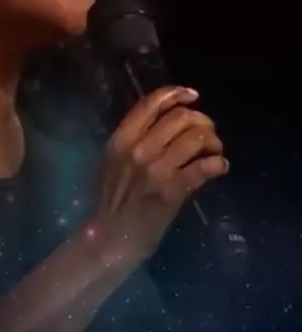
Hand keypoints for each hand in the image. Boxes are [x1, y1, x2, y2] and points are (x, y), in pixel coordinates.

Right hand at [90, 85, 228, 270]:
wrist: (112, 238)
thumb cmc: (113, 200)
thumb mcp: (113, 161)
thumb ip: (134, 138)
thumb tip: (168, 117)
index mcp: (121, 139)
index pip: (151, 104)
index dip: (176, 93)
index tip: (192, 96)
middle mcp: (138, 149)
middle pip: (180, 117)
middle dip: (202, 121)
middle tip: (208, 134)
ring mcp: (156, 169)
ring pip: (196, 138)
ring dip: (213, 142)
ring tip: (215, 151)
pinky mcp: (173, 190)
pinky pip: (205, 166)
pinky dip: (218, 163)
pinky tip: (220, 167)